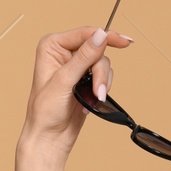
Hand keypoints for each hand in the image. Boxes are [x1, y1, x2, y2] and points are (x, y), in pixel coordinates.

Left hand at [19, 26, 133, 156]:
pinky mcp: (85, 78)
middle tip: (98, 91)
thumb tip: (101, 35)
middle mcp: (64, 52)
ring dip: (102, 82)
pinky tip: (91, 101)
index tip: (124, 42)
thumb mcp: (64, 81)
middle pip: (98, 50)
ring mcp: (76, 65)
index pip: (84, 34)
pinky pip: (104, 75)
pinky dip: (102, 88)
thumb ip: (84, 57)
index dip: (106, 37)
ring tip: (94, 99)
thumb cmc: (45, 112)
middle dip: (100, 73)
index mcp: (52, 46)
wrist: (50, 137)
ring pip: (103, 63)